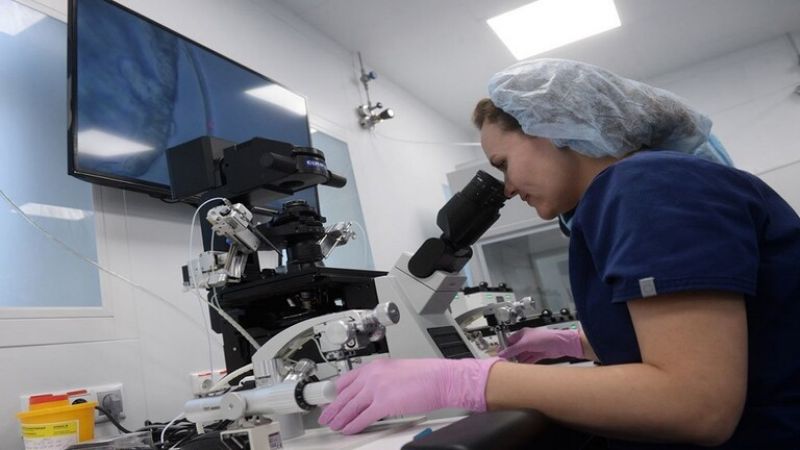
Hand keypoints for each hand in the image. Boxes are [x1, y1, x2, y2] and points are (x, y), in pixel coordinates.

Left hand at [318, 357, 499, 433]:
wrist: (441, 379)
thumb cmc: (426, 376)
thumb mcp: (396, 370)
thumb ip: (380, 379)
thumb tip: (370, 393)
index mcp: (375, 366)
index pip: (346, 379)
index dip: (335, 393)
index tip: (330, 400)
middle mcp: (372, 375)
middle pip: (345, 395)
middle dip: (333, 408)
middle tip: (326, 416)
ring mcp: (377, 388)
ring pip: (351, 407)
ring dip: (340, 418)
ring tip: (334, 425)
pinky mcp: (384, 403)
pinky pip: (363, 417)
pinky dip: (353, 425)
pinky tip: (348, 429)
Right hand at [498, 327, 582, 362]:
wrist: (560, 344)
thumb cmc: (545, 338)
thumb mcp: (525, 343)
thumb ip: (513, 349)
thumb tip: (503, 353)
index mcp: (522, 334)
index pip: (510, 341)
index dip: (505, 347)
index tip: (500, 354)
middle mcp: (527, 340)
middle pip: (516, 349)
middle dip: (511, 355)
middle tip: (506, 362)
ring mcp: (533, 348)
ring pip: (523, 355)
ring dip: (519, 360)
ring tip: (513, 366)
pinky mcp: (539, 354)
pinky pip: (529, 360)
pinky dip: (525, 363)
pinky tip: (522, 367)